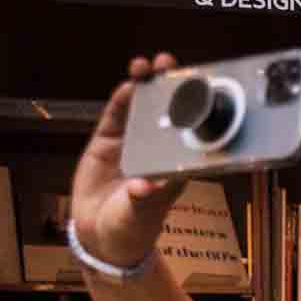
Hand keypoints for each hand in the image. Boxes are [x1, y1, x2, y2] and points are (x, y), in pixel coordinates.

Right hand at [71, 54, 187, 268]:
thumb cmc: (132, 226)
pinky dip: (120, 100)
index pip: (190, 132)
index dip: (195, 108)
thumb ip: (143, 197)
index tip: (200, 89)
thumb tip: (145, 186)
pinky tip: (127, 85)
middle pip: (167, 112)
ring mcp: (133, 143)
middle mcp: (157, 150)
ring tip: (145, 66)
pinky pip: (116, 116)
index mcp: (175, 165)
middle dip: (170, 87)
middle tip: (170, 65)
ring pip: (141, 108)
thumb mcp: (140, 213)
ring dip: (144, 86)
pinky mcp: (108, 142)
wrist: (100, 234)